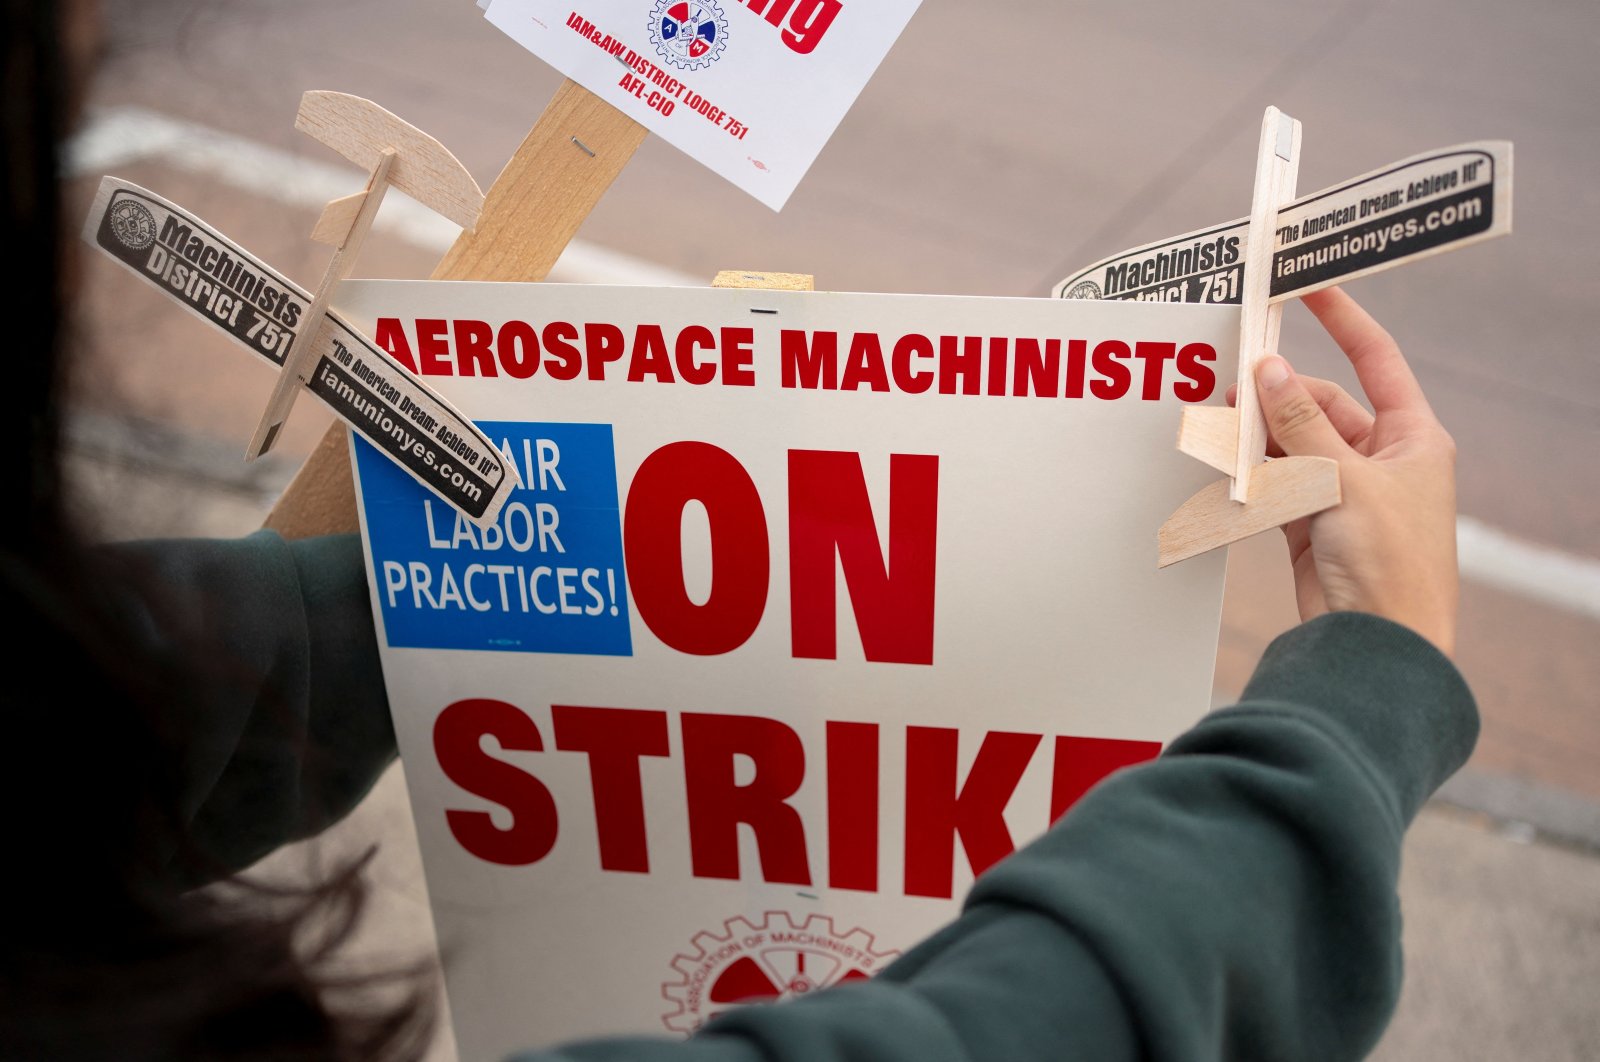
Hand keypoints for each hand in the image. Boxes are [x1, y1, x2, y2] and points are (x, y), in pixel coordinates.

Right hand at [1230, 287, 1458, 654]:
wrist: (1377, 642)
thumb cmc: (1388, 560)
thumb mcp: (1344, 478)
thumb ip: (1300, 423)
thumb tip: (1267, 370)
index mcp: (1413, 438)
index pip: (1377, 360)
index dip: (1344, 320)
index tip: (1310, 286)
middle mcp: (1382, 459)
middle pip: (1322, 404)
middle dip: (1278, 394)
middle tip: (1234, 384)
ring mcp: (1345, 491)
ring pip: (1293, 442)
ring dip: (1259, 433)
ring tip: (1221, 424)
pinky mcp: (1313, 523)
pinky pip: (1276, 481)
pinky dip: (1252, 471)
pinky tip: (1227, 462)